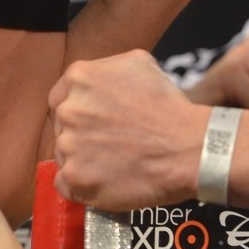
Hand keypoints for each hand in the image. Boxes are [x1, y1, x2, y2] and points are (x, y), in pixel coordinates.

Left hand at [51, 51, 207, 210]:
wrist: (188, 147)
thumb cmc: (168, 107)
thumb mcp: (139, 63)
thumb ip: (105, 69)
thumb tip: (95, 81)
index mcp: (79, 77)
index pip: (60, 97)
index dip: (79, 110)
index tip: (96, 121)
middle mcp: (68, 110)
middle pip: (62, 126)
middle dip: (82, 134)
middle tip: (111, 141)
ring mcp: (69, 145)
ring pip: (64, 155)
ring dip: (83, 159)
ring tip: (115, 161)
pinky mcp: (75, 178)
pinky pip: (66, 184)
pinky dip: (82, 185)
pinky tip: (106, 179)